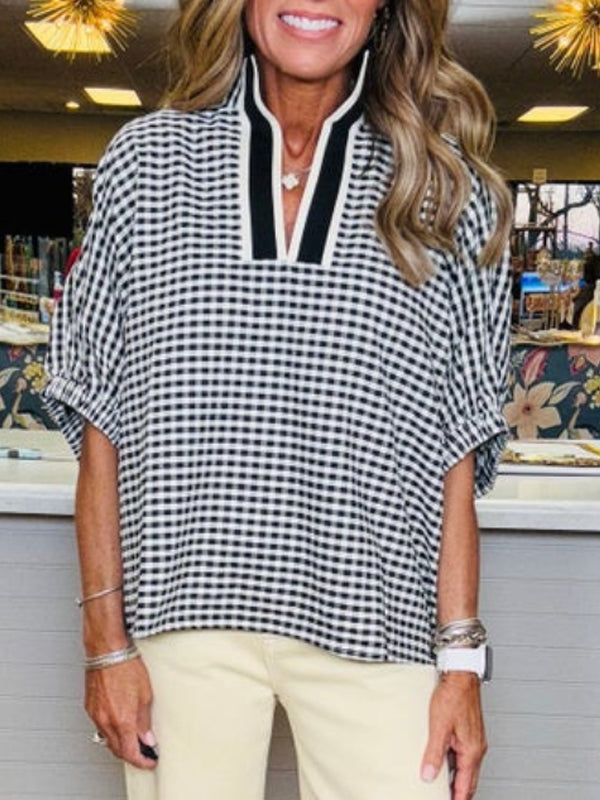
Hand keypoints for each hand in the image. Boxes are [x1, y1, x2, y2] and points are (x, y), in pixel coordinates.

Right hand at [85, 656, 157, 769]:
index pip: (130, 753)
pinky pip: (100, 727)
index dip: (142, 760)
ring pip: (108, 739)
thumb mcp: (145, 694)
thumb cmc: (126, 666)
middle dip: (131, 754)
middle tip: (144, 750)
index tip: (150, 760)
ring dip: (120, 742)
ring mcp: (96, 715)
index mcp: (122, 720)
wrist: (107, 651)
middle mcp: (106, 721)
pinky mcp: (90, 708)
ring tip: (133, 736)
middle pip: (117, 750)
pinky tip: (119, 722)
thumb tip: (147, 737)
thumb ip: (145, 720)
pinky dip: (111, 730)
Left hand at [420, 672, 486, 799]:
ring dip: (459, 780)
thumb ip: (434, 753)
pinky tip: (447, 762)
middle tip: (447, 799)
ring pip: (468, 768)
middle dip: (459, 794)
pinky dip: (458, 766)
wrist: (461, 675)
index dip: (456, 799)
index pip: (465, 786)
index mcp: (472, 751)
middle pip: (469, 780)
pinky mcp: (471, 731)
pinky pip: (466, 756)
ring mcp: (475, 739)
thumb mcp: (439, 726)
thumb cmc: (453, 695)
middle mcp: (477, 748)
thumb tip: (428, 775)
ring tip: (445, 787)